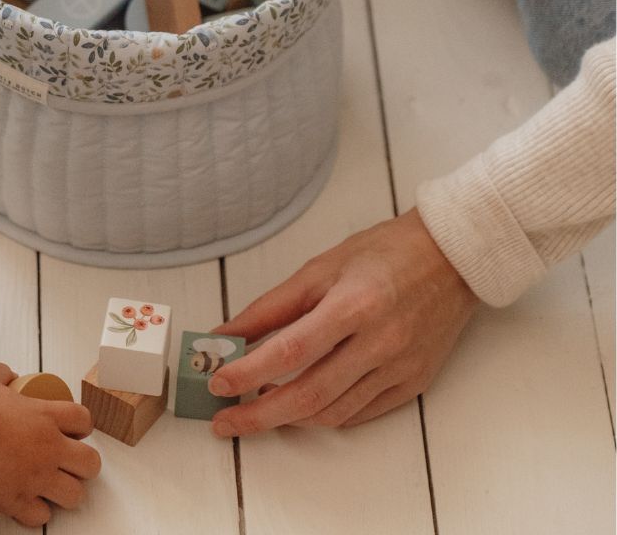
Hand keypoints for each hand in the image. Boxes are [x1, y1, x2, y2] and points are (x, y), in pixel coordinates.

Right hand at [0, 363, 100, 526]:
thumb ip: (2, 374)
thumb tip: (8, 374)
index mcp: (45, 416)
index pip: (84, 420)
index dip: (82, 427)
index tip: (72, 431)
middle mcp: (47, 448)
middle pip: (91, 463)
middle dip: (84, 464)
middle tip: (68, 463)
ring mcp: (35, 478)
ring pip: (74, 495)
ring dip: (65, 491)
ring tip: (51, 486)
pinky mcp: (17, 502)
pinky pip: (42, 516)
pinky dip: (36, 511)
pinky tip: (27, 501)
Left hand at [207, 209, 477, 435]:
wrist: (452, 258)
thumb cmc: (385, 252)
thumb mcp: (321, 267)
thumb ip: (273, 305)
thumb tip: (231, 332)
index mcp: (354, 305)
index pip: (291, 350)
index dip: (250, 372)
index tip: (220, 383)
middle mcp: (380, 342)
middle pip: (310, 395)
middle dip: (260, 414)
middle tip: (227, 419)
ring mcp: (400, 368)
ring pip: (333, 412)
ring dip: (289, 418)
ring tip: (258, 408)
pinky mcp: (414, 383)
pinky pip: (360, 413)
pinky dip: (325, 415)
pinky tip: (301, 407)